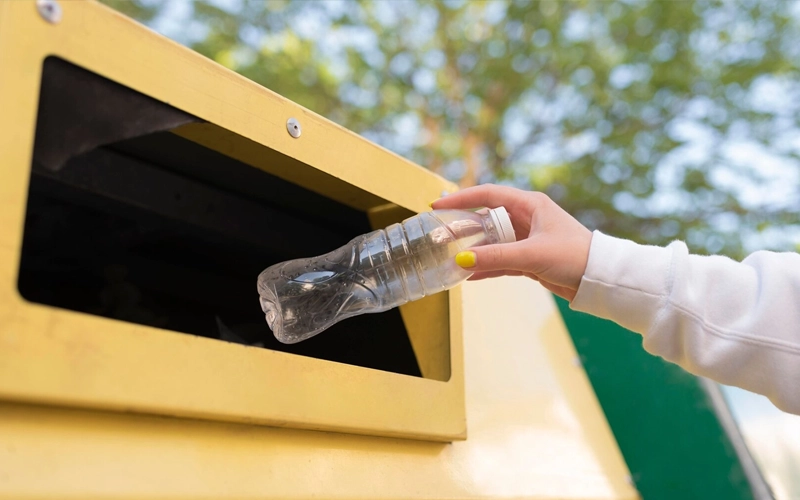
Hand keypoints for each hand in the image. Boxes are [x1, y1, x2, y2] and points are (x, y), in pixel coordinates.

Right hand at [431, 184, 592, 300]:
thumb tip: (463, 260)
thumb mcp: (532, 254)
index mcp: (530, 205)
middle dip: (464, 227)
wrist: (600, 279)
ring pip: (493, 241)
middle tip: (440, 235)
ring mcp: (528, 239)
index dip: (462, 198)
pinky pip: (501, 260)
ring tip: (450, 258)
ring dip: (474, 250)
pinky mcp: (530, 259)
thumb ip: (497, 257)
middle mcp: (527, 218)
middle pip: (487, 218)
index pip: (488, 195)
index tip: (439, 204)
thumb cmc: (574, 256)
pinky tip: (470, 275)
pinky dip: (487, 266)